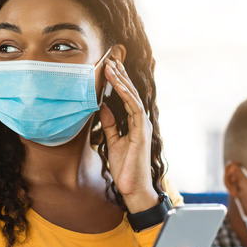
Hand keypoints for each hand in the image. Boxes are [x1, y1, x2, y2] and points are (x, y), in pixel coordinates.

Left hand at [98, 60, 157, 212]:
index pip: (126, 98)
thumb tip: (103, 108)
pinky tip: (118, 85)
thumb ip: (110, 125)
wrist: (132, 188)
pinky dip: (126, 95)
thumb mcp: (113, 141)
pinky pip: (135, 109)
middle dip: (120, 75)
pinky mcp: (142, 132)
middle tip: (110, 59)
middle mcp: (141, 122)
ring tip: (111, 66)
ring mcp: (143, 126)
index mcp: (134, 123)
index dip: (118, 82)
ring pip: (133, 97)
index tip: (108, 67)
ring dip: (122, 81)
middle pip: (131, 93)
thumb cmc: (125, 168)